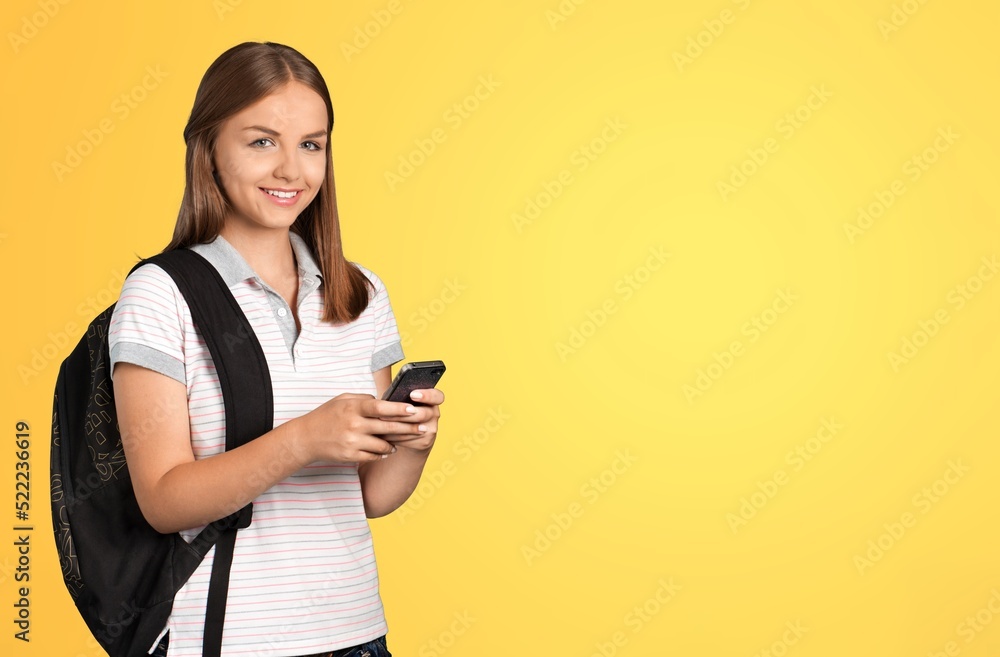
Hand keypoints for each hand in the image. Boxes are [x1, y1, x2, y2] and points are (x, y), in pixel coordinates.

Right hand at [298, 393, 427, 462]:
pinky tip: (388, 448)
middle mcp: (354, 425)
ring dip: (395, 442)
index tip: (414, 409)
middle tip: (423, 426)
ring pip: (384, 444)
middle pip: (387, 427)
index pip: (380, 407)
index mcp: (353, 408)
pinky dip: (383, 451)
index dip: (399, 409)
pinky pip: (374, 455)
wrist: (306, 438)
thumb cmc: (327, 415)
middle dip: (408, 427)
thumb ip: (363, 399)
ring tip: (404, 438)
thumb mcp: (343, 400)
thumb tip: (384, 400)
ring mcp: (352, 442)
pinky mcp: (351, 455)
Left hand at [378, 387, 444, 452]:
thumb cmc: (402, 410)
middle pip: (422, 414)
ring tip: (377, 425)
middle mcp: (434, 414)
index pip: (437, 396)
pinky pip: (408, 440)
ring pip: (413, 429)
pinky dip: (393, 437)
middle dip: (401, 415)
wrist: (410, 433)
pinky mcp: (425, 442)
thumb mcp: (403, 400)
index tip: (413, 395)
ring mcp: (431, 429)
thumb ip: (400, 396)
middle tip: (383, 416)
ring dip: (393, 427)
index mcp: (432, 400)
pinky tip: (382, 435)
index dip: (427, 395)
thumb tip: (388, 397)